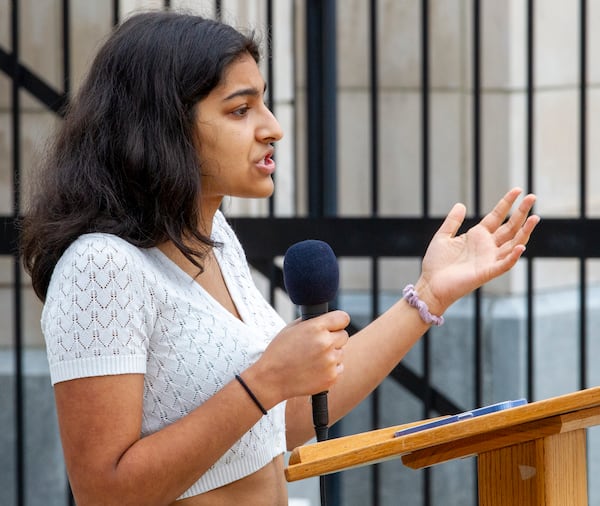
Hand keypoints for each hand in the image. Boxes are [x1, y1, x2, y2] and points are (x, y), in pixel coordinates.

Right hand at [247, 310, 350, 406]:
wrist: (271, 379)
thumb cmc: (279, 352)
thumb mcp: (291, 328)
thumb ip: (311, 322)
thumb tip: (325, 319)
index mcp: (316, 328)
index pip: (343, 318)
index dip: (338, 321)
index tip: (334, 325)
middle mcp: (326, 343)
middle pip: (344, 335)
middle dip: (334, 338)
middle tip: (319, 344)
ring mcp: (330, 362)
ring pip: (341, 352)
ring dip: (332, 354)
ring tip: (313, 359)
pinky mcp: (332, 377)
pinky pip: (339, 368)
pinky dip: (330, 368)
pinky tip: (314, 369)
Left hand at [416, 188, 539, 313]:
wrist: (431, 284)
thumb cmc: (436, 263)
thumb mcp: (443, 237)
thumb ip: (452, 221)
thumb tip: (461, 204)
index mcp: (478, 236)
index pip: (497, 216)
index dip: (507, 203)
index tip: (518, 190)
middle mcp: (487, 246)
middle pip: (510, 227)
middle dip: (522, 213)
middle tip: (533, 197)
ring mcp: (489, 259)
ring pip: (513, 244)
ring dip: (525, 232)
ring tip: (535, 217)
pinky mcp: (487, 272)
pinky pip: (504, 264)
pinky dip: (513, 256)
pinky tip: (521, 246)